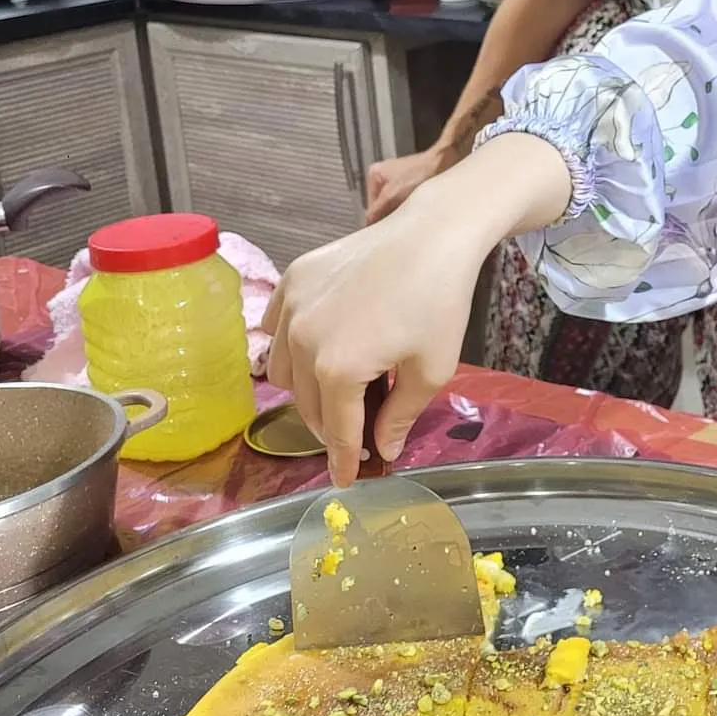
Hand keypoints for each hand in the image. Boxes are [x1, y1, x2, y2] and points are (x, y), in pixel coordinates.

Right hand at [264, 132, 572, 484]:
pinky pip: (275, 328)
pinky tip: (314, 348)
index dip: (344, 461)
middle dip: (329, 427)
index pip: (337, 432)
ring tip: (337, 391)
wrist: (433, 234)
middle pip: (307, 405)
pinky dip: (288, 347)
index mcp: (337, 369)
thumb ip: (400, 417)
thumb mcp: (431, 370)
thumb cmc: (440, 303)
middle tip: (354, 436)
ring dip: (304, 390)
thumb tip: (382, 451)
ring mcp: (292, 306)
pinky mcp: (292, 279)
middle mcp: (302, 341)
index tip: (347, 481)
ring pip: (281, 370)